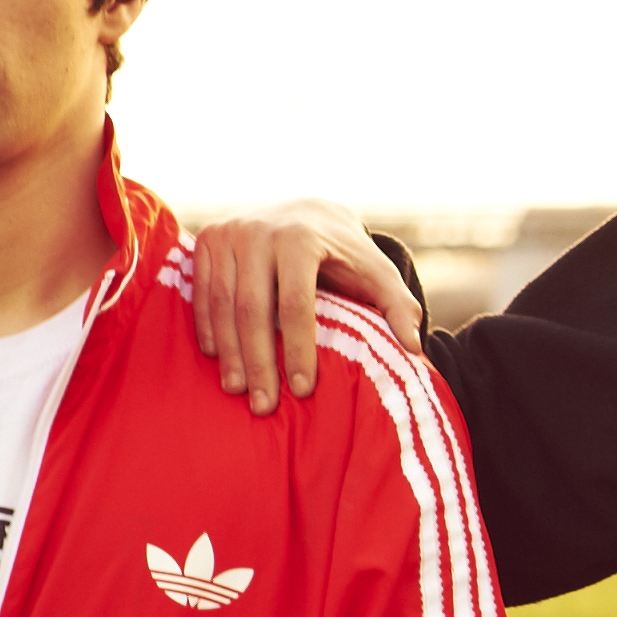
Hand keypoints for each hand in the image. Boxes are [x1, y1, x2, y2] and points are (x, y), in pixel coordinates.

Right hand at [188, 200, 420, 410]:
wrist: (307, 210)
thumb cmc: (347, 252)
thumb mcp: (379, 272)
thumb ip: (400, 306)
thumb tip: (415, 347)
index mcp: (301, 238)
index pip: (296, 303)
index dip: (298, 349)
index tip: (303, 390)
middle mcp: (259, 231)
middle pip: (252, 308)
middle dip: (258, 361)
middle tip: (264, 406)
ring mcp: (228, 233)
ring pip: (221, 303)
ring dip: (230, 352)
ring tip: (238, 391)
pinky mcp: (207, 239)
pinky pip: (202, 292)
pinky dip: (207, 327)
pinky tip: (219, 360)